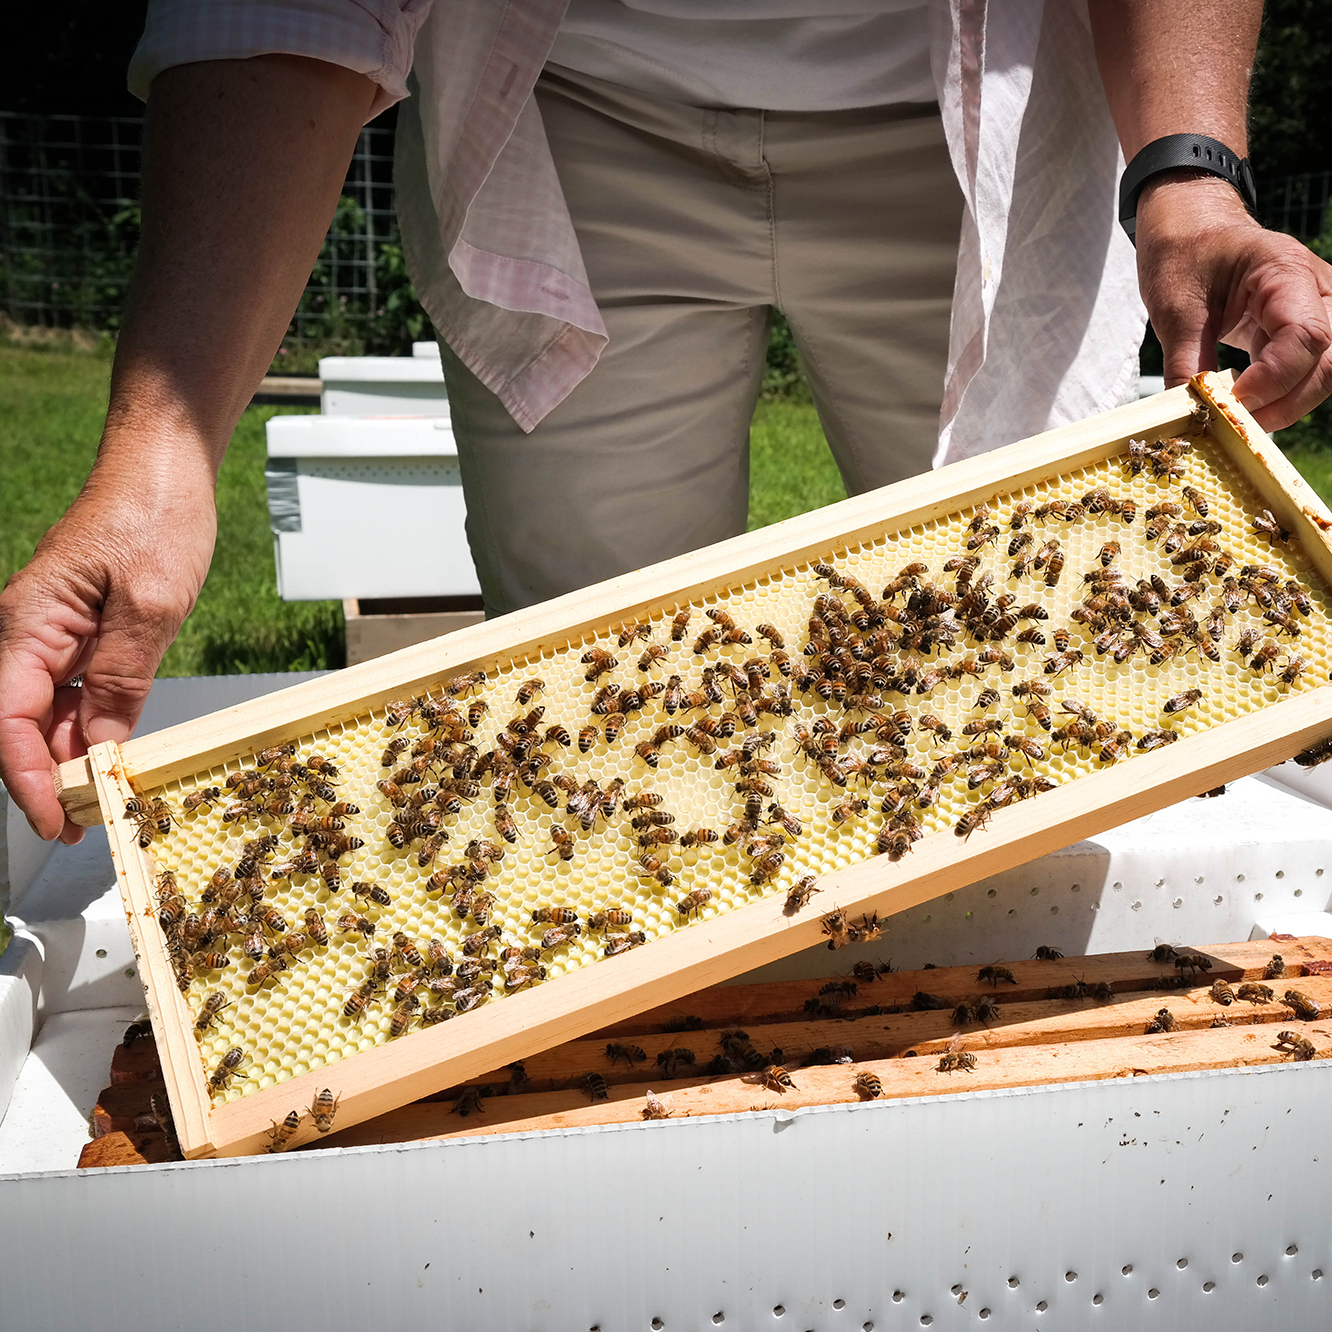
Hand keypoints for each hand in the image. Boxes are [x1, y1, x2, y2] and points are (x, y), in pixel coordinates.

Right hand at [0, 458, 214, 842]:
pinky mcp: (84, 632)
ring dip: (72, 760)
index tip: (56, 823)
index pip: (8, 722)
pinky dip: (92, 728)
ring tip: (106, 803)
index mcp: (29, 625)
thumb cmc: (155, 515)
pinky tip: (114, 755)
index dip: (28, 780)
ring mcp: (56, 633)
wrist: (166, 464)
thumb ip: (121, 679)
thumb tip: (99, 749)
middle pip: (23, 726)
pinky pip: (76, 692)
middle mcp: (30, 633)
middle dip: (50, 780)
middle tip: (90, 826)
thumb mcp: (151, 604)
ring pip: (50, 714)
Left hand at [1135, 174, 1331, 429]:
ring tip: (1242, 419)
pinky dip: (1284, 396)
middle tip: (1238, 423)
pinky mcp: (1303, 330)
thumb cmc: (1185, 256)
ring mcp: (1317, 309)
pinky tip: (1249, 407)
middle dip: (1288, 401)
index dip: (1274, 379)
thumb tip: (1189, 416)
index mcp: (1285, 272)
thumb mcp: (1174, 309)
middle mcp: (1317, 290)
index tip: (1233, 402)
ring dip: (1290, 403)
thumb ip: (1186, 363)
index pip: (1306, 335)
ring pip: (1328, 370)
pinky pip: (1310, 370)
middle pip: (1330, 360)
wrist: (1192, 232)